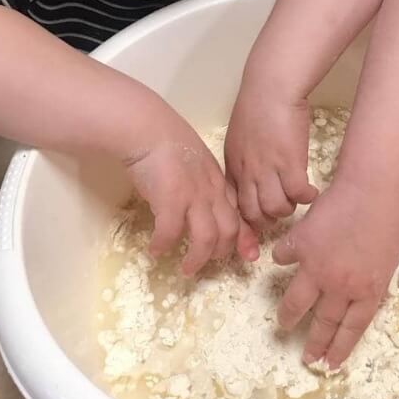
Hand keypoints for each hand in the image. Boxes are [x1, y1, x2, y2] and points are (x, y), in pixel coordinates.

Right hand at [126, 129, 258, 274]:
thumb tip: (203, 207)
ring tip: (187, 269)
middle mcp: (211, 191)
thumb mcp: (196, 166)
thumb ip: (205, 185)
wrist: (148, 129)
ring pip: (207, 238)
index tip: (249, 256)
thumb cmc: (168, 144)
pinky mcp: (170, 199)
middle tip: (206, 264)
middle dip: (221, 253)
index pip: (238, 214)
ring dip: (198, 258)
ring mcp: (193, 195)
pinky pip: (171, 232)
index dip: (245, 237)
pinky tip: (155, 250)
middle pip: (228, 230)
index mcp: (218, 183)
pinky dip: (164, 245)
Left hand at [225, 83, 316, 229]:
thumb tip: (256, 172)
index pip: (235, 204)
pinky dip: (307, 198)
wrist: (271, 87)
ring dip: (289, 208)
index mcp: (234, 165)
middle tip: (282, 210)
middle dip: (268, 219)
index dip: (246, 219)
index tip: (257, 225)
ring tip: (298, 197)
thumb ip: (245, 157)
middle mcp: (247, 172)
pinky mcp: (289, 164)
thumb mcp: (241, 134)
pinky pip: (298, 195)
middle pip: (253, 213)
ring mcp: (267, 170)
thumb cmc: (258, 103)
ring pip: (276, 209)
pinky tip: (313, 191)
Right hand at [272, 180, 398, 368]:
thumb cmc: (390, 219)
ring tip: (284, 322)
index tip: (329, 364)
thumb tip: (360, 295)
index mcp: (368, 291)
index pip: (351, 330)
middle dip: (314, 343)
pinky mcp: (300, 244)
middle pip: (324, 323)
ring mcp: (317, 267)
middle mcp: (340, 286)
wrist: (373, 189)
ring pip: (296, 302)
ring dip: (289, 315)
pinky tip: (283, 258)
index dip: (339, 349)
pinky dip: (283, 258)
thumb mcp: (389, 260)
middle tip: (306, 356)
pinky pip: (284, 257)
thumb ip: (372, 282)